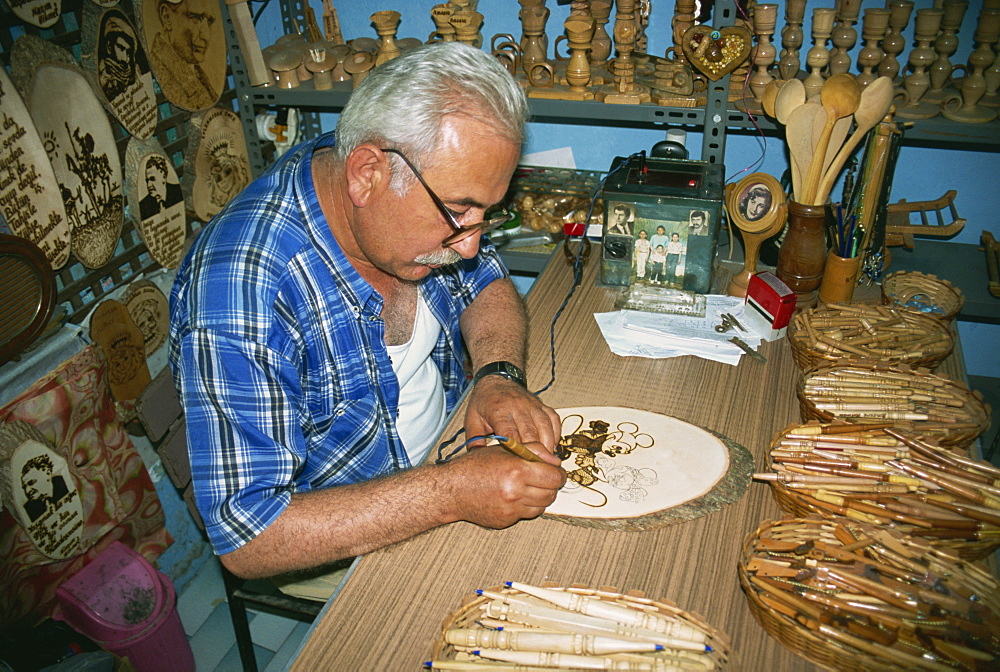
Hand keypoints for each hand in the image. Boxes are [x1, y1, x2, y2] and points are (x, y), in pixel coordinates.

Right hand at [437, 444, 565, 528]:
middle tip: (545, 478)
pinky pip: (527, 514)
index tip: (555, 470)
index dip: (558, 473)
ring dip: (541, 496)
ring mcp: (511, 510)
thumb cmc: (474, 467)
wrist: (451, 490)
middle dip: (552, 485)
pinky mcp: (506, 521)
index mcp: (516, 470)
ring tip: (530, 486)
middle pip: (551, 493)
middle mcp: (515, 492)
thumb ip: (532, 450)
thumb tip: (555, 460)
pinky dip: (527, 506)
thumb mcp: (503, 449)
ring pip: (542, 506)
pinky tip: (516, 496)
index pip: (554, 476)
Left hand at [464, 376, 562, 465]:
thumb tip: (477, 460)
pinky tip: (552, 446)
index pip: (511, 434)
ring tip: (545, 462)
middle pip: (531, 433)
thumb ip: (475, 440)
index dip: (517, 451)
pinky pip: (553, 420)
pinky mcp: (542, 405)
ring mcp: (532, 405)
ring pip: (545, 427)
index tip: (519, 466)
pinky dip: (555, 434)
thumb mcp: (472, 419)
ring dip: (547, 446)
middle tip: (535, 470)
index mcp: (499, 410)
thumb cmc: (484, 401)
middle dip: (534, 453)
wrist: (496, 379)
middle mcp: (518, 406)